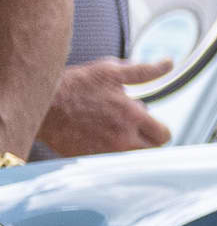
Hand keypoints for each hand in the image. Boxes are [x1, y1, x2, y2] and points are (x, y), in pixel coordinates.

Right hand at [33, 59, 170, 155]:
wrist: (39, 103)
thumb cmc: (75, 85)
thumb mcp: (110, 71)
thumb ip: (144, 71)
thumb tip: (169, 63)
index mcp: (132, 117)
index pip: (164, 135)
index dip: (160, 129)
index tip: (150, 123)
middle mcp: (122, 139)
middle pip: (151, 151)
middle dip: (147, 139)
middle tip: (133, 128)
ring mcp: (104, 152)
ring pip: (131, 158)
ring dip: (129, 147)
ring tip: (113, 131)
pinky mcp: (88, 159)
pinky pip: (109, 162)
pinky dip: (108, 153)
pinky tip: (96, 138)